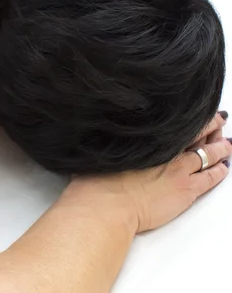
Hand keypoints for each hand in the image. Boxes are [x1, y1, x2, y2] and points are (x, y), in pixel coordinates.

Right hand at [65, 113, 230, 232]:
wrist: (107, 205)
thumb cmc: (98, 182)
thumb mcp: (99, 152)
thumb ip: (107, 142)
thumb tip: (98, 133)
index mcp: (148, 141)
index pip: (175, 124)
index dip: (187, 117)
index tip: (193, 111)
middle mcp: (166, 151)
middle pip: (195, 134)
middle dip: (209, 126)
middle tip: (218, 120)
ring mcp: (179, 170)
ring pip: (208, 153)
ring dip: (219, 147)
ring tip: (226, 143)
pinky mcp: (186, 190)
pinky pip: (211, 177)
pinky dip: (220, 171)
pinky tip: (224, 167)